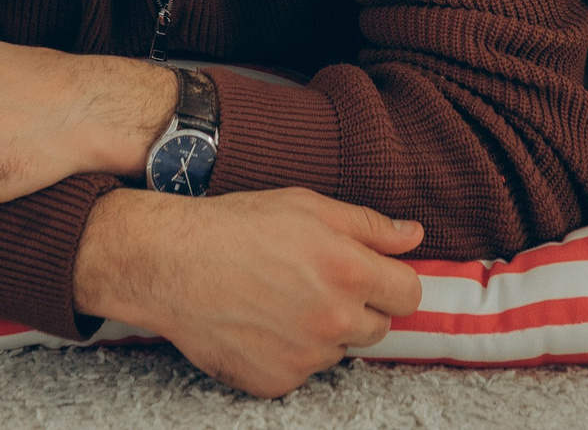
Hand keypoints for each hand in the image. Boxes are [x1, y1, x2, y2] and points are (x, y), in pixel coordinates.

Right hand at [75, 187, 424, 397]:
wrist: (172, 263)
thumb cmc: (238, 226)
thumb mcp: (309, 206)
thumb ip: (369, 225)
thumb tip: (414, 234)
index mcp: (350, 272)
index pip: (409, 294)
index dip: (392, 282)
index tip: (371, 275)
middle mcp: (334, 320)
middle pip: (378, 326)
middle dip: (358, 306)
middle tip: (317, 281)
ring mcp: (305, 357)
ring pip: (339, 350)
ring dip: (324, 331)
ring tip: (282, 299)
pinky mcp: (276, 382)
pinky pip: (303, 371)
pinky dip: (290, 354)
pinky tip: (263, 324)